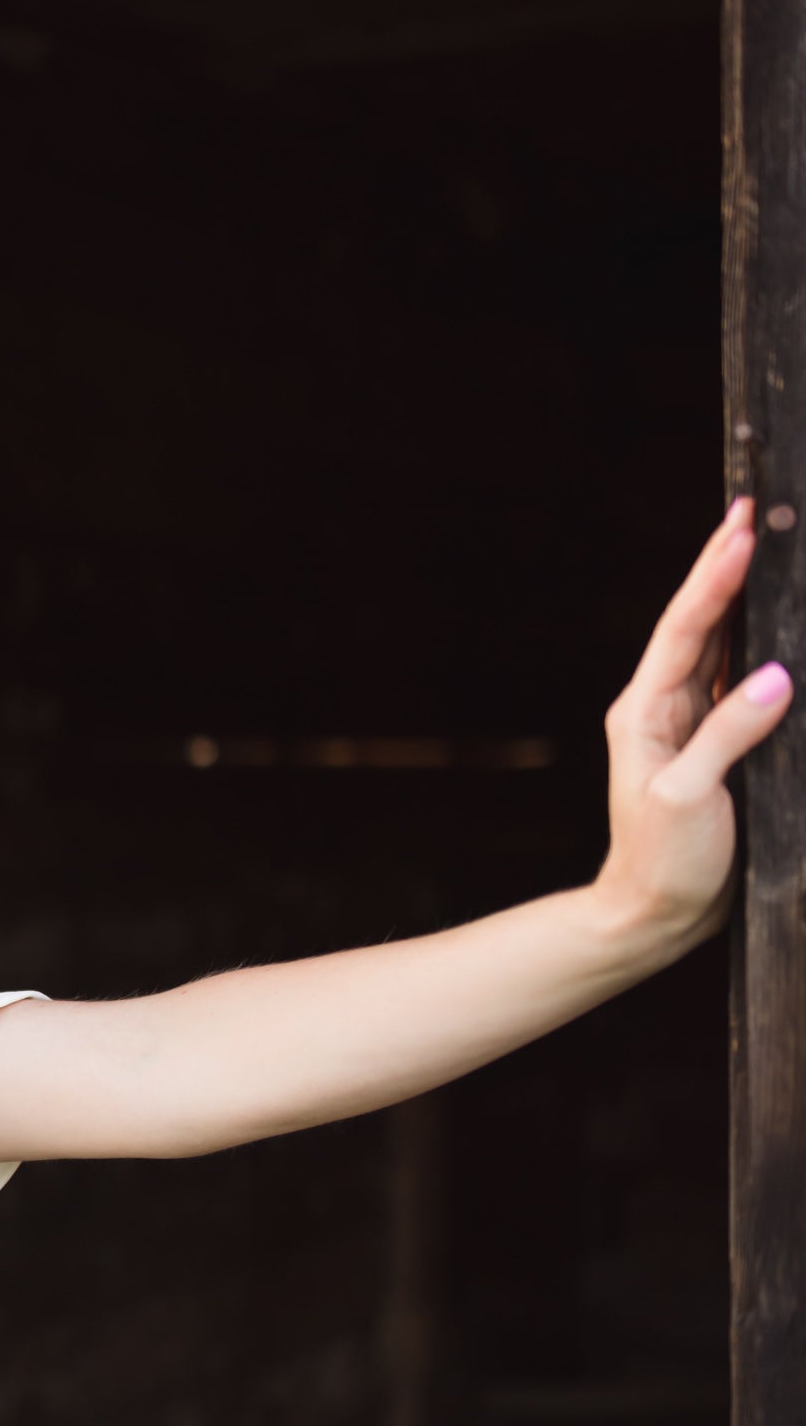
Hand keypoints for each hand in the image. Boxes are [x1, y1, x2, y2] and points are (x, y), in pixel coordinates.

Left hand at [594, 495, 791, 949]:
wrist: (654, 915)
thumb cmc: (661, 861)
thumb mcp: (689, 798)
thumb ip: (727, 737)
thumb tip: (776, 677)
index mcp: (645, 712)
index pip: (685, 629)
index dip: (714, 576)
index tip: (741, 527)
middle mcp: (663, 708)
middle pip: (702, 623)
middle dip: (727, 567)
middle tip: (752, 510)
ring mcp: (689, 724)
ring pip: (723, 647)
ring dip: (745, 600)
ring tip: (767, 547)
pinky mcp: (717, 746)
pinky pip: (741, 684)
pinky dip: (761, 648)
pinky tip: (780, 625)